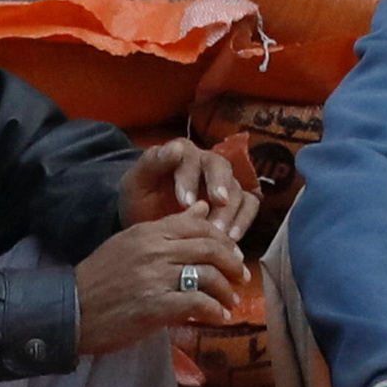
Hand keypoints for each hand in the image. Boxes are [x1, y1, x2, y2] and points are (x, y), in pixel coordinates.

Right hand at [73, 213, 241, 353]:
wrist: (70, 310)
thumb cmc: (99, 278)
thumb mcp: (130, 243)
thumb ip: (167, 227)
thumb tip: (202, 209)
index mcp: (148, 231)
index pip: (199, 225)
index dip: (223, 239)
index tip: (231, 253)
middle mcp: (155, 250)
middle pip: (211, 248)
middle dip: (233, 264)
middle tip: (240, 278)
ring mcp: (155, 278)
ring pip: (209, 276)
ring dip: (227, 292)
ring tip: (230, 303)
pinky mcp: (155, 307)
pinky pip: (198, 304)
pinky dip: (214, 312)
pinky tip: (218, 318)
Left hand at [124, 138, 252, 232]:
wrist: (149, 222)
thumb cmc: (141, 200)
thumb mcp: (137, 182)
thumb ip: (152, 163)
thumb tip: (175, 148)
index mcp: (182, 152)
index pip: (190, 156)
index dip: (189, 178)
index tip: (185, 202)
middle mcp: (206, 163)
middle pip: (220, 167)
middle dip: (218, 187)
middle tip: (215, 206)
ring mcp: (224, 181)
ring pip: (236, 188)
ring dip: (229, 210)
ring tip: (219, 233)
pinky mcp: (236, 200)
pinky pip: (249, 205)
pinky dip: (244, 220)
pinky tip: (232, 238)